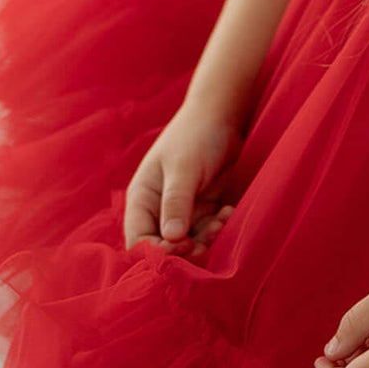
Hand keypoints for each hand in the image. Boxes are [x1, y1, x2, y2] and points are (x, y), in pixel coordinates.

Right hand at [123, 101, 243, 253]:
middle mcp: (159, 210)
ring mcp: (183, 211)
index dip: (158, 253)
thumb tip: (172, 239)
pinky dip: (218, 228)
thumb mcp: (184, 168)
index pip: (139, 241)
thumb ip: (177, 202)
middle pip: (165, 248)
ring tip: (222, 222)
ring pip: (190, 243)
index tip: (184, 246)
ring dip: (206, 239)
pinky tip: (229, 212)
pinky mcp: (204, 209)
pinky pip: (208, 231)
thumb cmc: (195, 135)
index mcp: (142, 200)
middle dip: (186, 251)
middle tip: (207, 243)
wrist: (222, 115)